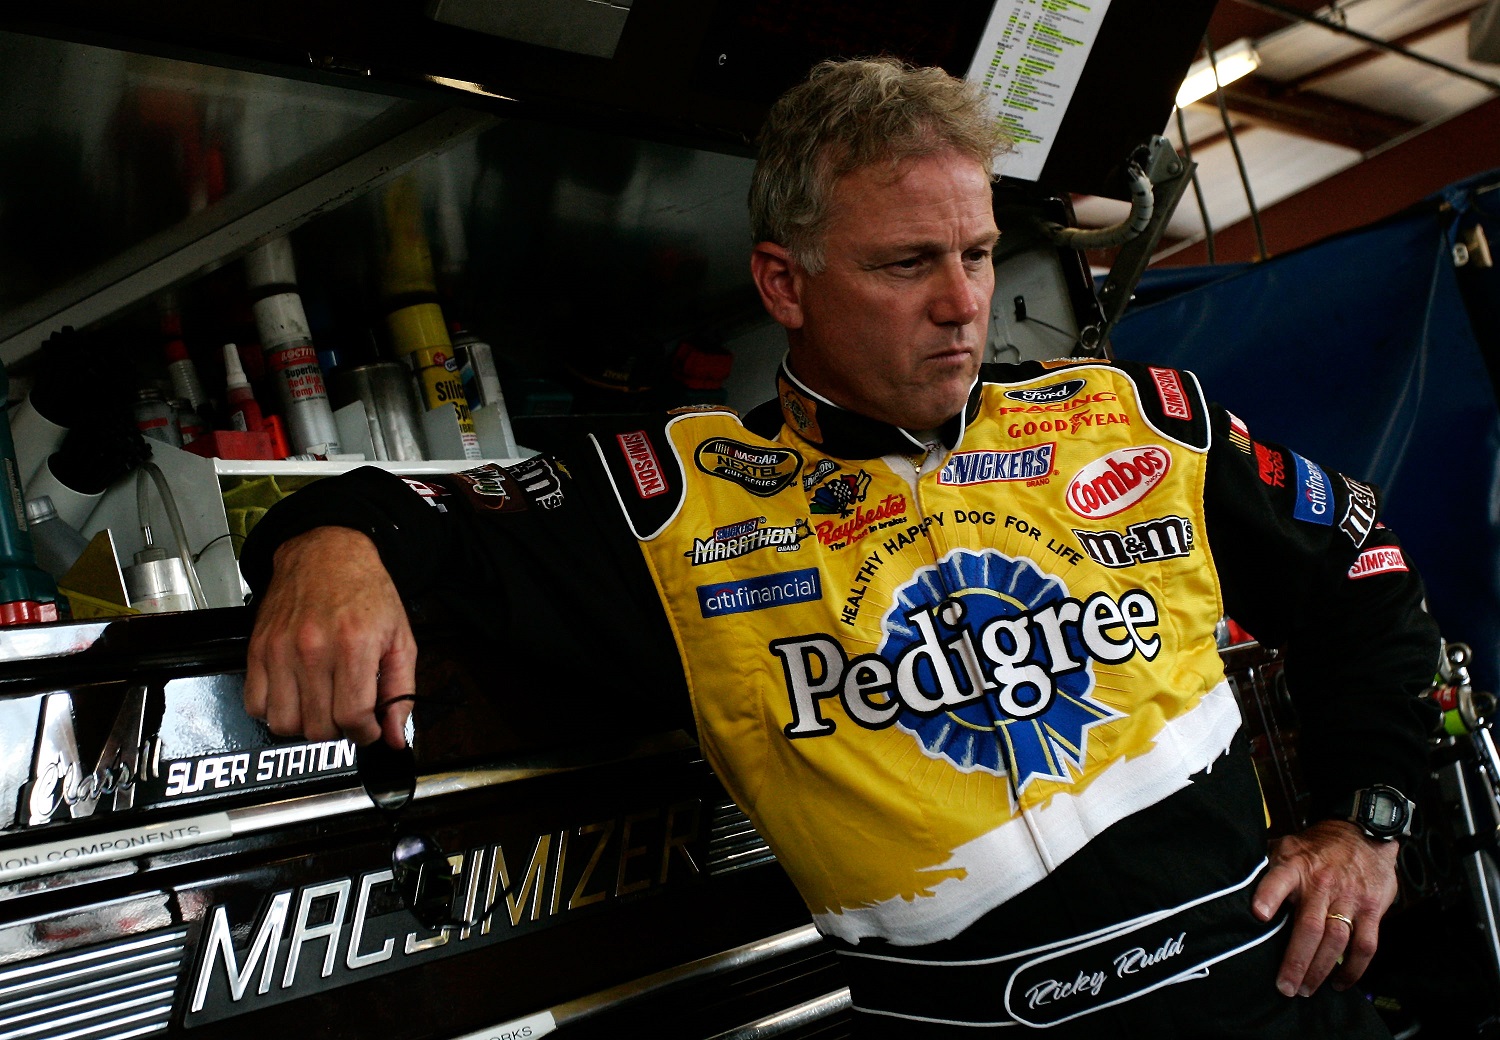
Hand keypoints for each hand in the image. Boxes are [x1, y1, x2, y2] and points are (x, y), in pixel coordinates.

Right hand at [243, 526, 416, 747]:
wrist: (326, 554)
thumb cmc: (366, 592)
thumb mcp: (400, 638)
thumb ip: (402, 691)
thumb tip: (394, 736)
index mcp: (354, 645)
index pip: (353, 717)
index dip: (365, 733)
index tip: (368, 728)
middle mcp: (314, 649)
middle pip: (317, 727)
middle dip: (338, 729)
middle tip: (346, 711)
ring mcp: (280, 650)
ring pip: (284, 723)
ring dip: (305, 723)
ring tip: (321, 703)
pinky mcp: (257, 649)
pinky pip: (255, 705)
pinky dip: (274, 710)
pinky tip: (295, 694)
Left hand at [1252, 819, 1399, 998]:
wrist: (1362, 833)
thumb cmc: (1317, 847)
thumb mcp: (1286, 846)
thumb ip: (1265, 865)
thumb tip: (1230, 879)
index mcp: (1295, 866)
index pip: (1279, 879)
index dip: (1269, 895)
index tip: (1258, 914)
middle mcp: (1321, 884)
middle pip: (1309, 927)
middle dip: (1296, 960)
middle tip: (1284, 986)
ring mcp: (1348, 898)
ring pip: (1336, 940)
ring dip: (1320, 969)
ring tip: (1305, 989)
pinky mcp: (1371, 910)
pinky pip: (1365, 945)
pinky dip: (1353, 969)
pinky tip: (1339, 982)